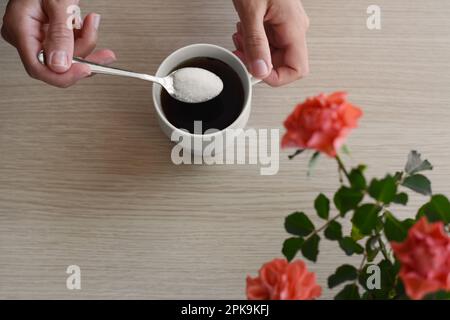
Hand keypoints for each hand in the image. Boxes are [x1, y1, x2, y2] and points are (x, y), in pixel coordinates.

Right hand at [1, 0, 115, 87]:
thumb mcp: (56, 3)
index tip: (86, 70)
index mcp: (20, 30)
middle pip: (58, 64)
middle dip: (84, 56)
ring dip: (87, 41)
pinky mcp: (51, 34)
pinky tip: (89, 23)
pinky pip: (71, 45)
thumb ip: (60, 34)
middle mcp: (27, 37)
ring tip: (93, 22)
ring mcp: (39, 36)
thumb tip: (61, 65)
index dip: (64, 76)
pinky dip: (84, 36)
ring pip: (69, 56)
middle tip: (105, 55)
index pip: (39, 68)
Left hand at [232, 0, 309, 85]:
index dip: (275, 78)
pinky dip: (253, 40)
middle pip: (281, 63)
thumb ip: (255, 42)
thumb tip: (259, 70)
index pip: (296, 70)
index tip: (255, 73)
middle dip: (258, 63)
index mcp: (294, 27)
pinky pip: (269, 40)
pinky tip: (243, 31)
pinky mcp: (277, 19)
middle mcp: (294, 27)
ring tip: (240, 38)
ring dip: (253, 51)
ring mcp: (287, 23)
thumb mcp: (252, 11)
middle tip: (240, 54)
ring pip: (272, 53)